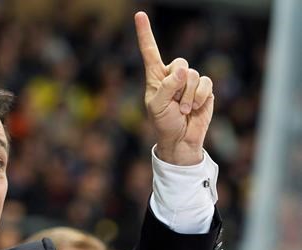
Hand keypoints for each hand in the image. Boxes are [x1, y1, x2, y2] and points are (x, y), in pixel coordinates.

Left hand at [135, 11, 213, 165]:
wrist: (180, 139)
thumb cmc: (164, 123)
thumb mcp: (157, 106)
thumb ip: (167, 87)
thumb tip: (182, 70)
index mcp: (155, 77)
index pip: (150, 52)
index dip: (145, 34)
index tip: (139, 15)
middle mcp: (172, 75)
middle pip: (179, 62)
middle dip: (178, 84)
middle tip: (175, 104)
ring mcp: (189, 81)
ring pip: (192, 75)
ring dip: (187, 96)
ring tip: (183, 110)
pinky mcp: (204, 88)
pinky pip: (205, 83)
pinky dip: (199, 97)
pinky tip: (195, 108)